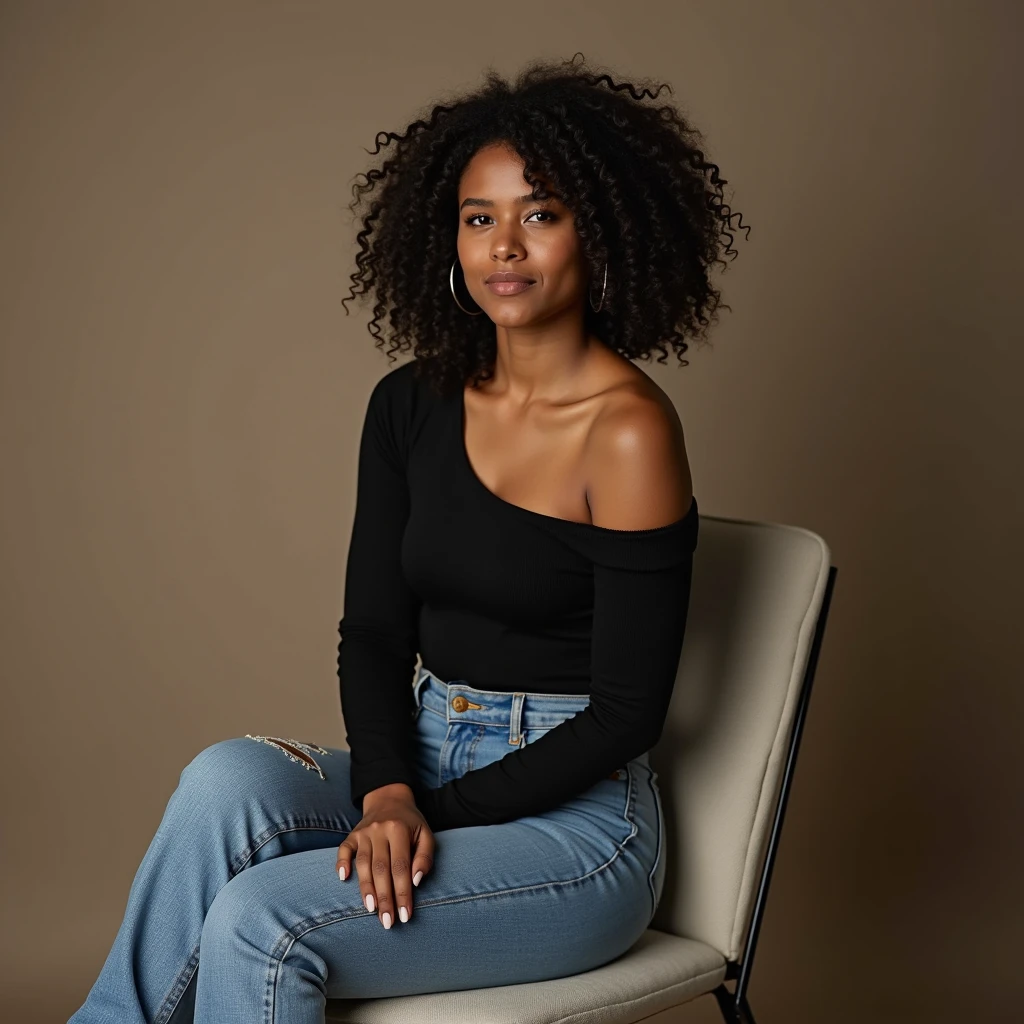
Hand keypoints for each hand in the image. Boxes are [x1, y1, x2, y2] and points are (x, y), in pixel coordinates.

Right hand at [336, 783, 434, 928]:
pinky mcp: (352, 835)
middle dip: (385, 897)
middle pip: (381, 869)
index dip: (403, 892)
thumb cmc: (410, 823)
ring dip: (366, 888)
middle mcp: (380, 830)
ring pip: (363, 863)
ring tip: (371, 909)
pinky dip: (341, 864)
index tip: (405, 915)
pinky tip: (343, 879)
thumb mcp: (425, 834)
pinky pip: (343, 850)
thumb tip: (416, 881)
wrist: (389, 799)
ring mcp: (363, 832)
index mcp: (399, 830)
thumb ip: (425, 857)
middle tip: (388, 921)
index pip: (401, 866)